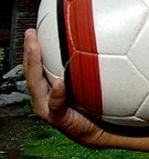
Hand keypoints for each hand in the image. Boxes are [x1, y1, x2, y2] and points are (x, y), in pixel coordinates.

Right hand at [23, 29, 105, 146]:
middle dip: (30, 51)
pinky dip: (57, 93)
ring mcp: (48, 106)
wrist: (103, 129)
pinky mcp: (58, 117)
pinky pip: (55, 104)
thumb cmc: (98, 103)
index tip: (35, 29)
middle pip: (32, 70)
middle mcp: (45, 94)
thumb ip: (93, 63)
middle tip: (32, 33)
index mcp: (51, 84)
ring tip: (36, 48)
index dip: (34, 47)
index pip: (38, 63)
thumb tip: (108, 38)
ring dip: (35, 64)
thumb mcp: (93, 80)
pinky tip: (59, 83)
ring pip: (36, 83)